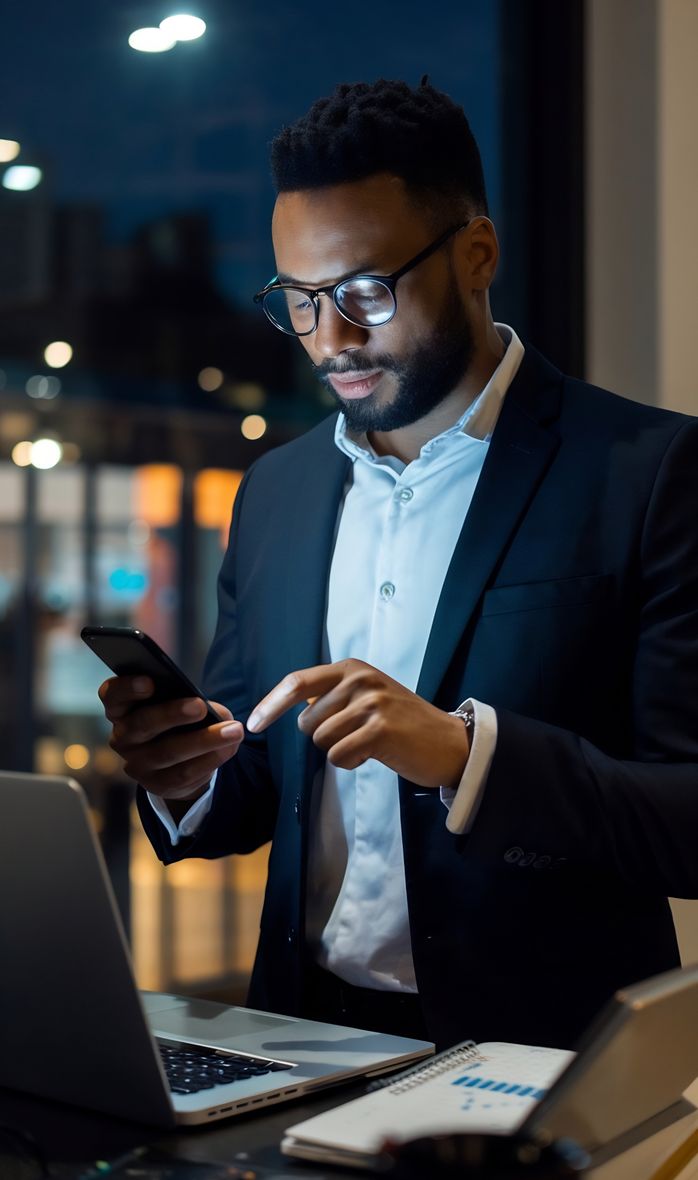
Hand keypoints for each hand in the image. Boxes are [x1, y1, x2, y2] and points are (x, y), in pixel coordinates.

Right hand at [99, 675, 243, 801]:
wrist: (176, 759)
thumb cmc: (175, 719)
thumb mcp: (176, 703)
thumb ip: (188, 699)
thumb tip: (217, 713)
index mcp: (121, 708)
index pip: (112, 695)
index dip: (127, 688)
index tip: (150, 681)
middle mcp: (122, 737)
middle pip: (142, 724)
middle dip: (172, 714)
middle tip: (201, 706)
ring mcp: (137, 764)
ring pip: (168, 753)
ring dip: (204, 740)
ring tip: (233, 730)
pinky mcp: (156, 785)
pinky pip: (183, 774)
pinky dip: (210, 759)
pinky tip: (230, 747)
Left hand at [247, 659, 469, 788]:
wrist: (449, 742)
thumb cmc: (403, 723)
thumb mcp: (366, 697)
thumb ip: (331, 697)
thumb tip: (291, 708)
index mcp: (352, 668)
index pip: (298, 683)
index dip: (271, 705)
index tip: (253, 724)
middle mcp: (360, 679)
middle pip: (307, 722)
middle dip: (324, 738)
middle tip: (358, 736)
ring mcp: (371, 703)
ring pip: (322, 741)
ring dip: (341, 751)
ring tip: (370, 744)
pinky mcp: (379, 730)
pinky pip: (338, 756)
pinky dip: (351, 763)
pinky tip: (375, 755)